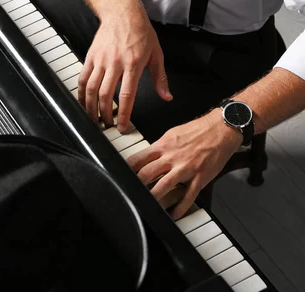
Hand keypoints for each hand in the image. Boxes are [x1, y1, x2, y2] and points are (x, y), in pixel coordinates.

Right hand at [77, 0, 171, 130]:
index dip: (124, 114)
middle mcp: (115, 63)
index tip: (123, 126)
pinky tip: (83, 102)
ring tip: (94, 118)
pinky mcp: (90, 57)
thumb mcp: (157, 54)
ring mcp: (101, 60)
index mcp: (133, 64)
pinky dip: (81, 93)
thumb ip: (160, 78)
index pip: (127, 95)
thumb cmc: (140, 32)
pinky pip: (83, 78)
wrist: (122, 12)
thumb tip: (166, 96)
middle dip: (105, 114)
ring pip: (91, 89)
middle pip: (106, 95)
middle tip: (107, 125)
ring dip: (91, 107)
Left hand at [127, 110, 242, 219]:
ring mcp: (186, 168)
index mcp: (163, 145)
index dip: (127, 169)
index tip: (121, 177)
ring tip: (147, 205)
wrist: (222, 128)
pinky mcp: (200, 177)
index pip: (138, 159)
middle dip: (137, 185)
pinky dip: (180, 207)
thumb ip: (159, 147)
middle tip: (131, 193)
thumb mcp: (172, 134)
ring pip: (164, 185)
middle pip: (147, 173)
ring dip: (154, 197)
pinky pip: (188, 195)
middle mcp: (172, 157)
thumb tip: (146, 157)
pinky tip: (174, 214)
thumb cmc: (198, 130)